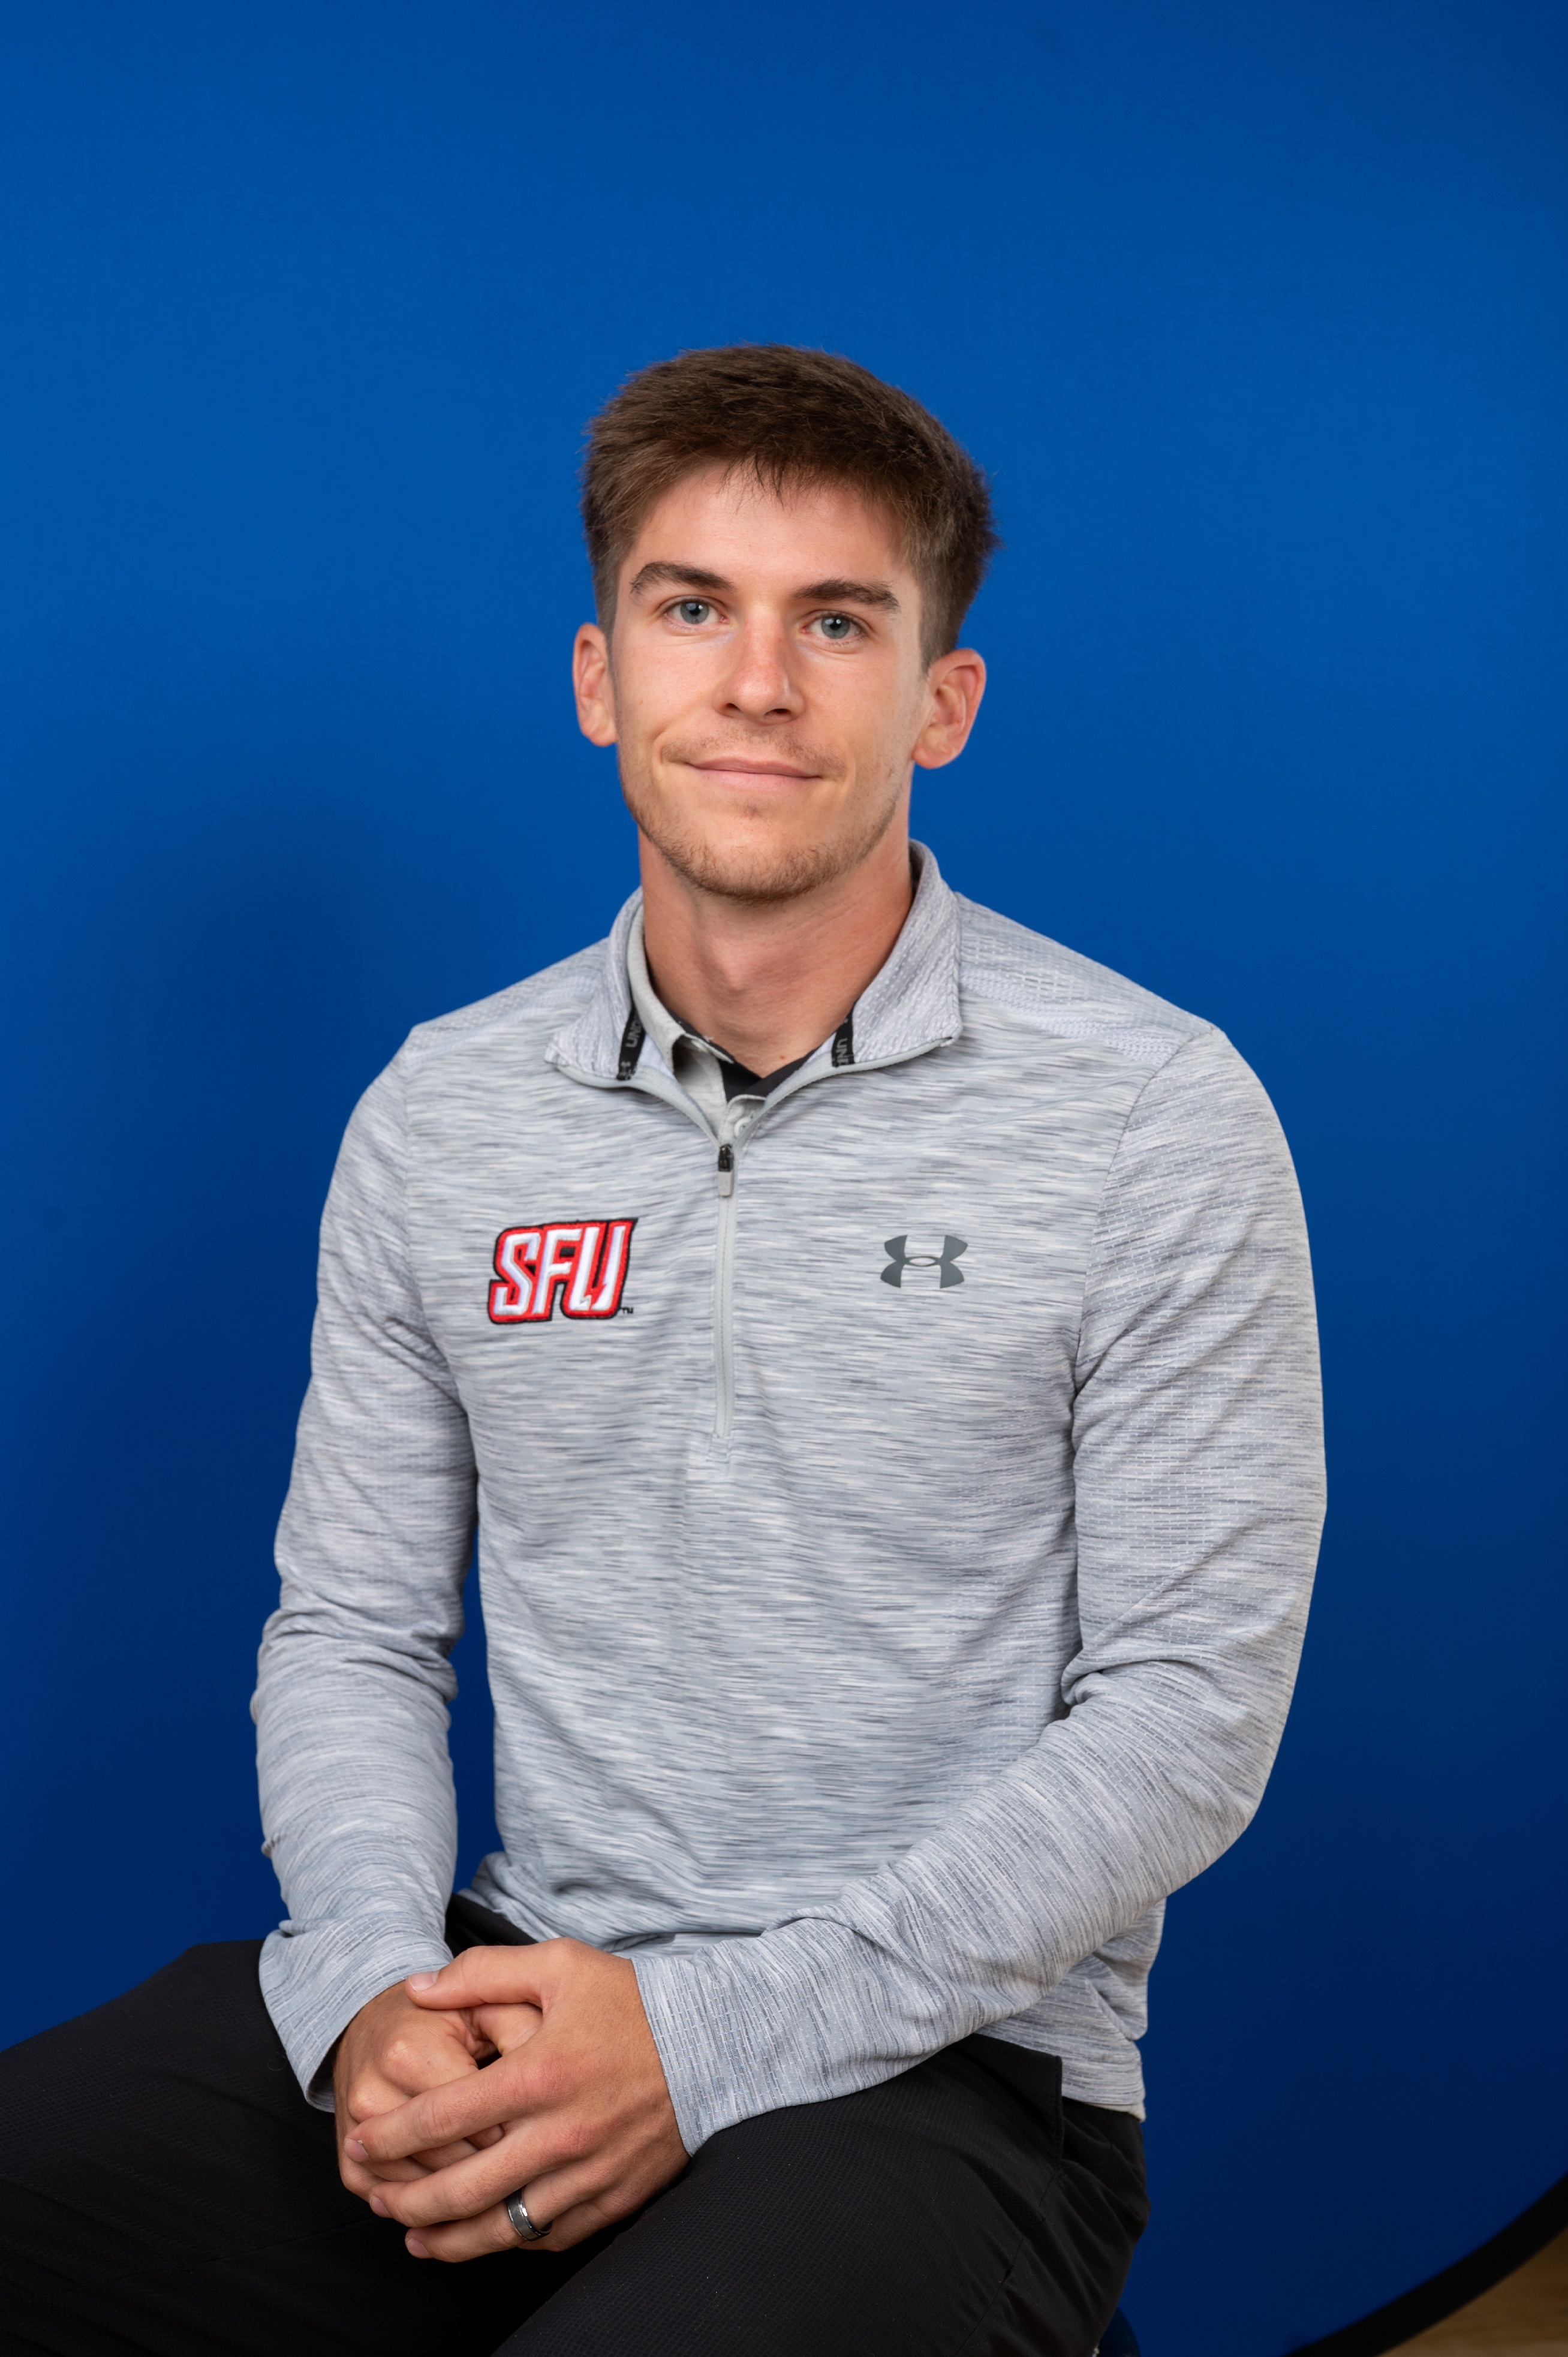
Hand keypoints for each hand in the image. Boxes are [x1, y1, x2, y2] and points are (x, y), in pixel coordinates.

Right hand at [332, 1967, 542, 2202]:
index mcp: (408, 2054)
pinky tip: (462, 2200)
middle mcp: (372, 2095)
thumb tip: (553, 2074)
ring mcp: (355, 2134)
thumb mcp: (486, 2007)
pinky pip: (395, 2203)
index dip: (518, 2129)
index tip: (540, 2129)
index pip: (476, 2120)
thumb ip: (520, 2028)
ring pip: (423, 2192)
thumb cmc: (443, 2018)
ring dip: (465, 2199)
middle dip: (496, 2169)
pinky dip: (429, 2210)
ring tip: (502, 2184)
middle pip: (449, 2163)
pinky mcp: (348, 2162)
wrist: (375, 2022)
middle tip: (529, 2163)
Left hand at [343, 1940, 686, 2260]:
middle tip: (376, 2198)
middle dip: (406, 2200)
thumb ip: (481, 1974)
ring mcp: (587, 2173)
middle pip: (461, 2188)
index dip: (389, 2137)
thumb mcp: (559, 1965)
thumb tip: (417, 1989)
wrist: (713, 2043)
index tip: (359, 2141)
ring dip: (447, 2238)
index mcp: (537, 2074)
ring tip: (414, 2237)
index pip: (440, 2118)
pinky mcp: (614, 2198)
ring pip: (500, 2228)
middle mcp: (558, 2134)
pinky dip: (510, 2243)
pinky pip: (549, 2237)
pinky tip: (486, 2236)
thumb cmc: (632, 2000)